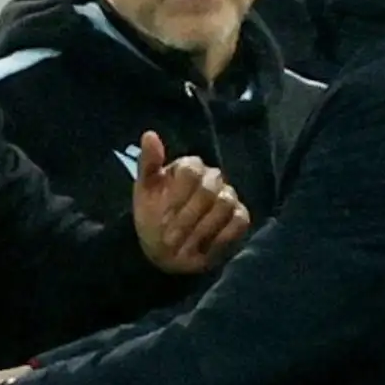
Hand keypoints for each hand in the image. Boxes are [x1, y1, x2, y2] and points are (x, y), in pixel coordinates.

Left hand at [132, 130, 250, 272]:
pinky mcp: (240, 217)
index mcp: (189, 167)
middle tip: (169, 239)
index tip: (162, 218)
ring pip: (225, 204)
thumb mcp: (144, 191)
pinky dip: (222, 235)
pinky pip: (240, 220)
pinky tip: (204, 248)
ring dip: (201, 229)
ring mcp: (228, 197)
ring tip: (183, 246)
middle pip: (208, 190)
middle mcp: (212, 178)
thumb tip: (149, 134)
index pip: (191, 170)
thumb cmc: (153, 216)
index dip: (177, 196)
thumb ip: (148, 163)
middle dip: (187, 218)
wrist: (165, 250)